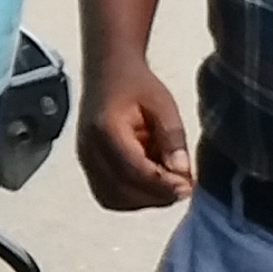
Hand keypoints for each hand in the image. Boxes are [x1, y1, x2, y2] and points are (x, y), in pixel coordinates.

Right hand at [81, 59, 195, 210]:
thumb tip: (181, 172)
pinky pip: (109, 195)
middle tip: (183, 188)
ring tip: (167, 184)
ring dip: (144, 199)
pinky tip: (150, 184)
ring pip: (113, 198)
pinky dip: (132, 197)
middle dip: (155, 196)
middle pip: (121, 190)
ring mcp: (85, 160)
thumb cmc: (135, 84)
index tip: (188, 186)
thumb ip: (172, 138)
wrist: (108, 71)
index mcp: (105, 129)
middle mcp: (88, 149)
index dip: (161, 185)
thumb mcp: (162, 104)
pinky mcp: (89, 166)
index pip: (132, 170)